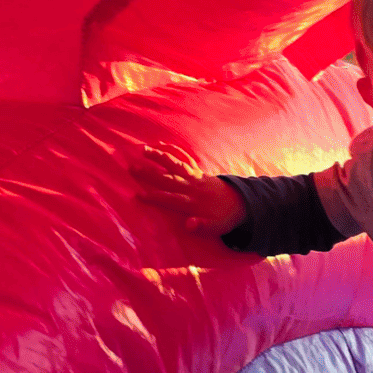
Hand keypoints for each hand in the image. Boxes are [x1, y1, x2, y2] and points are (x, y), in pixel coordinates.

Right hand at [132, 145, 246, 235]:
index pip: (171, 199)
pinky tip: (160, 144)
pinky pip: (184, 158)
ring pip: (175, 164)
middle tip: (131, 168)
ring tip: (143, 149)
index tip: (138, 195)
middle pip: (168, 178)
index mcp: (193, 202)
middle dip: (149, 174)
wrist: (240, 203)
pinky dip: (173, 150)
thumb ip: (201, 226)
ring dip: (159, 156)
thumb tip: (188, 225)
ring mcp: (195, 177)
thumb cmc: (223, 218)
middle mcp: (192, 187)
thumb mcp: (215, 228)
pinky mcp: (197, 171)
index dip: (154, 198)